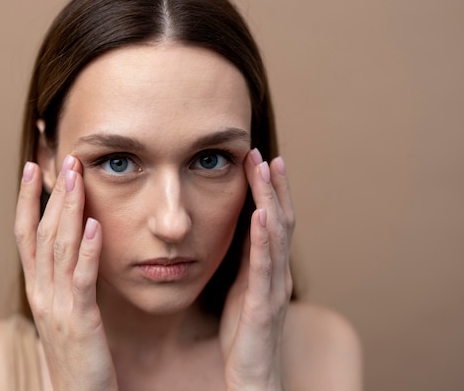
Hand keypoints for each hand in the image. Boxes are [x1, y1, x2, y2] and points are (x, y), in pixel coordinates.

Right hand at [14, 156, 117, 390]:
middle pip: (42, 233)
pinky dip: (88, 250)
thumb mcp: (64, 311)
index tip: (34, 167)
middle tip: (63, 159)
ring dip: (69, 210)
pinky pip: (82, 280)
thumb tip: (71, 247)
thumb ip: (64, 279)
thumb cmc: (75, 354)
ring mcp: (58, 306)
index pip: (27, 235)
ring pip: (60, 249)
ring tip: (76, 177)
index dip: (28, 200)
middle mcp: (41, 292)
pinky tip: (96, 225)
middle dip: (52, 194)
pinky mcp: (80, 321)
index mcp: (37, 288)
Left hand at [219, 149, 294, 390]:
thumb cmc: (244, 330)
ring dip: (271, 200)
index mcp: (269, 267)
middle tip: (266, 153)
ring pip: (277, 236)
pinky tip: (260, 216)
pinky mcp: (262, 306)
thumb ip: (245, 258)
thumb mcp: (241, 286)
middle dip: (274, 185)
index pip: (273, 220)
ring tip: (265, 170)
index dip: (269, 189)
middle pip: (281, 219)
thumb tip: (240, 227)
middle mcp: (277, 272)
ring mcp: (273, 288)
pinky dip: (263, 239)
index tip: (259, 158)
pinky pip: (263, 268)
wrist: (251, 374)